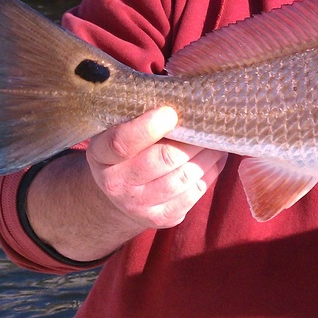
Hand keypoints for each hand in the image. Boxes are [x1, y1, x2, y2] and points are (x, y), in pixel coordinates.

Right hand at [86, 106, 227, 228]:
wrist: (121, 191)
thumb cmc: (128, 147)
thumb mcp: (120, 128)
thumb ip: (142, 115)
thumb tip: (184, 100)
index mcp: (101, 154)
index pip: (121, 143)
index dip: (148, 128)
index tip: (170, 112)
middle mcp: (116, 184)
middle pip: (163, 159)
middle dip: (192, 139)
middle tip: (209, 122)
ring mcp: (138, 205)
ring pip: (184, 177)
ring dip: (208, 154)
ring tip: (216, 139)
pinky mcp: (161, 218)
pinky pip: (195, 192)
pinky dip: (211, 171)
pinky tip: (215, 158)